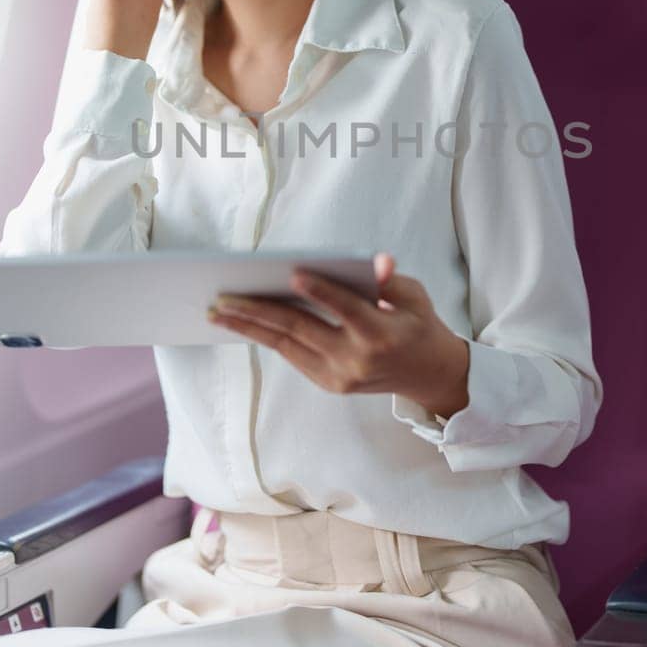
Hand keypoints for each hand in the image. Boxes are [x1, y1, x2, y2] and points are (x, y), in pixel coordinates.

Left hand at [206, 252, 470, 415]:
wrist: (427, 374)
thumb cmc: (418, 324)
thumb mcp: (415, 297)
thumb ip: (390, 281)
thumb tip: (377, 263)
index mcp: (381, 334)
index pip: (346, 310)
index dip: (321, 292)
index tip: (293, 273)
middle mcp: (357, 360)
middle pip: (301, 329)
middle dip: (258, 311)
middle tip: (223, 296)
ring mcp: (340, 376)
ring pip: (287, 345)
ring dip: (249, 328)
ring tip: (218, 312)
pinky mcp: (330, 384)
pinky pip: (293, 355)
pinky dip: (267, 337)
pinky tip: (243, 322)